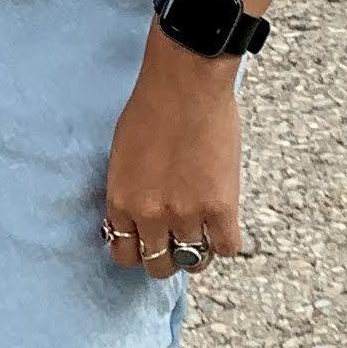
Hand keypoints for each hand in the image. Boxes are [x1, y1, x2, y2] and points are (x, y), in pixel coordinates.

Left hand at [101, 27, 244, 278]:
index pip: (123, 253)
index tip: (148, 242)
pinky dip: (225, 241)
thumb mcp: (123, 155)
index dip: (138, 250)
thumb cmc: (152, 107)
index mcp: (121, 201)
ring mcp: (186, 215)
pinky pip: (225, 248)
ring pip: (191, 262)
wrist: (185, 83)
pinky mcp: (220, 208)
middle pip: (157, 265)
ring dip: (198, 251)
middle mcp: (149, 215)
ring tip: (203, 232)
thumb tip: (139, 216)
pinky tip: (224, 224)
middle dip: (167, 257)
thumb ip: (129, 191)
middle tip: (178, 241)